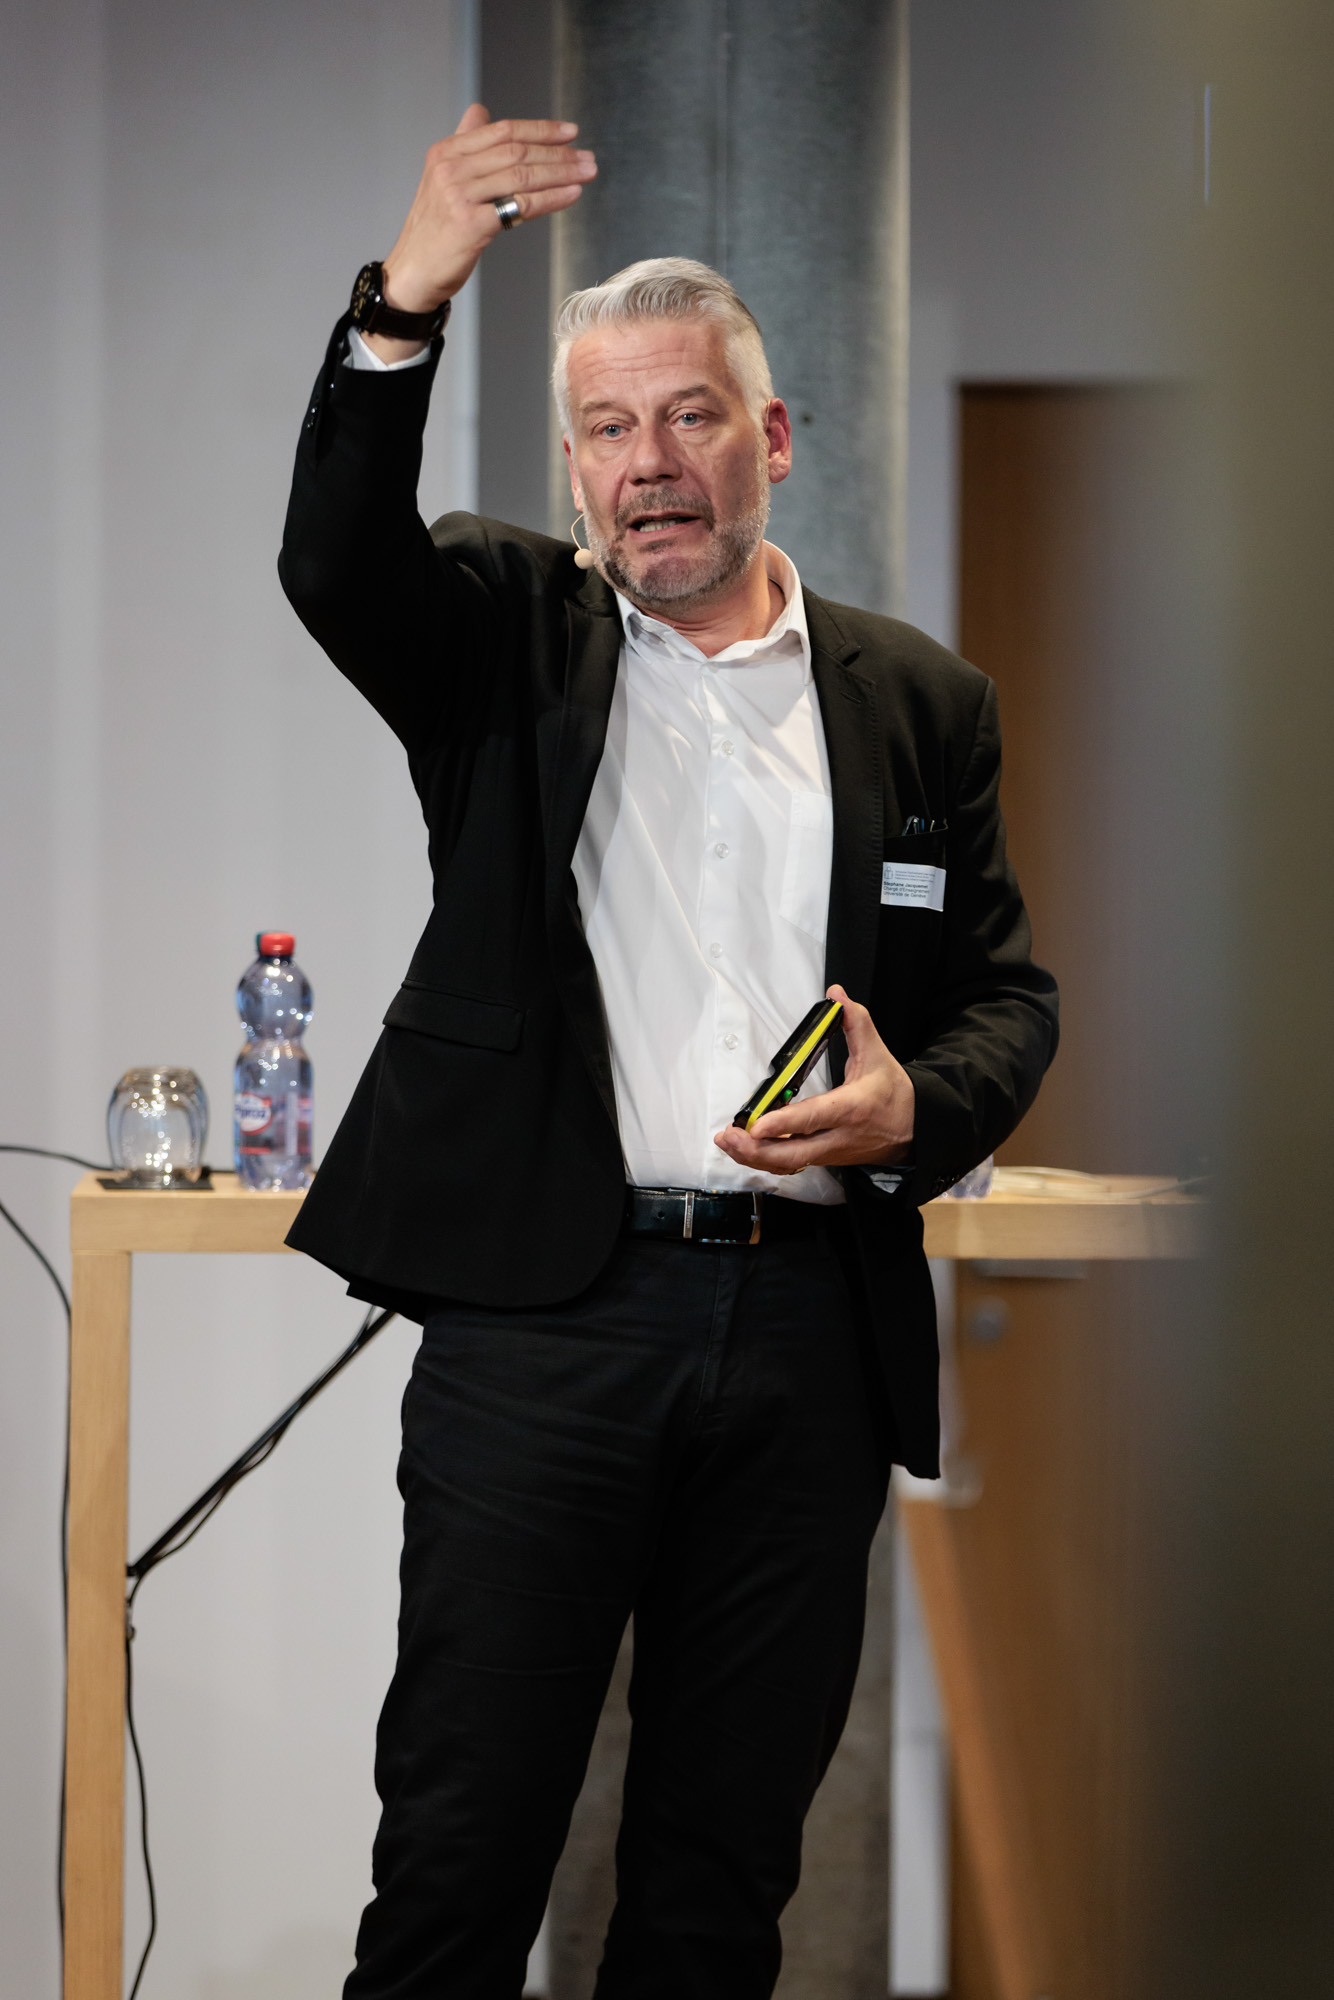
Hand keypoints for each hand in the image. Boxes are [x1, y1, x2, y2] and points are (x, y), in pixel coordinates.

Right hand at [366, 103, 596, 359]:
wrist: (412, 274)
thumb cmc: (433, 231)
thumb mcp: (442, 179)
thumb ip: (464, 145)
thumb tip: (479, 112)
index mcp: (446, 152)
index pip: (502, 131)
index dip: (540, 129)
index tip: (569, 132)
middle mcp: (451, 169)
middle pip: (515, 151)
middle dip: (557, 153)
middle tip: (587, 157)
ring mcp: (460, 196)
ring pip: (522, 176)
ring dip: (561, 173)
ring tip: (587, 173)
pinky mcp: (471, 225)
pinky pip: (521, 206)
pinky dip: (551, 198)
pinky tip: (571, 195)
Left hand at [712, 984, 914, 1177]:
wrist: (913, 1130)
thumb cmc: (893, 1095)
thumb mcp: (879, 1055)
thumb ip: (857, 1023)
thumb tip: (838, 995)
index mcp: (852, 1108)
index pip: (814, 1117)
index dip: (785, 1122)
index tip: (758, 1123)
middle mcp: (838, 1136)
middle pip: (794, 1153)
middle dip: (758, 1149)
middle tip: (730, 1136)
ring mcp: (829, 1152)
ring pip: (788, 1163)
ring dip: (755, 1157)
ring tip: (729, 1142)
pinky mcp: (823, 1159)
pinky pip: (790, 1165)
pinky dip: (765, 1160)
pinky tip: (745, 1150)